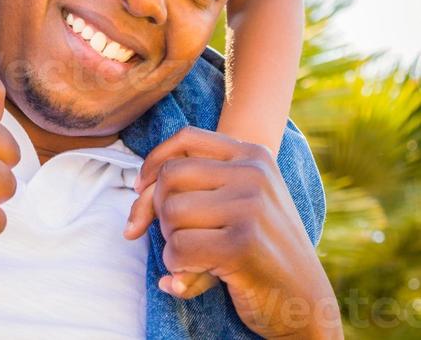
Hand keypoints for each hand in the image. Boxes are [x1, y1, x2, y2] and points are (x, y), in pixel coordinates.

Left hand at [124, 127, 341, 338]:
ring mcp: (251, 207)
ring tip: (194, 257)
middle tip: (176, 237)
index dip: (154, 162)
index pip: (185, 138)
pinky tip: (196, 276)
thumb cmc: (261, 252)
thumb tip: (133, 200)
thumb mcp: (237, 205)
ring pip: (171, 212)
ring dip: (169, 244)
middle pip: (171, 176)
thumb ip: (192, 190)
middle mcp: (254, 174)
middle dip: (159, 210)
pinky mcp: (243, 245)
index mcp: (254, 156)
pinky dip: (176, 268)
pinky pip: (178, 249)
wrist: (307, 302)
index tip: (140, 189)